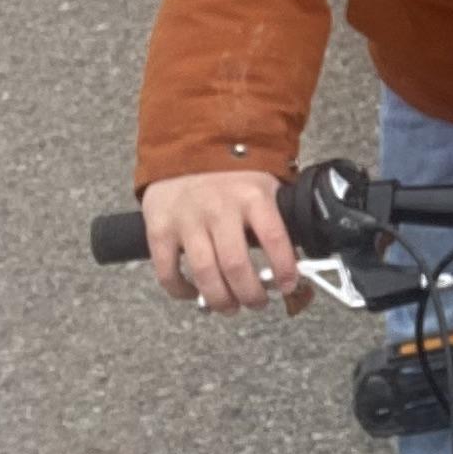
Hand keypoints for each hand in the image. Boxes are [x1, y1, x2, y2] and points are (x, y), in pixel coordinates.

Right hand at [141, 170, 298, 312]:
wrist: (188, 147)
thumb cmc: (233, 176)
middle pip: (236, 266)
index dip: (284, 270)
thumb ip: (275, 221)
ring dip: (220, 300)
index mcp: (253, 196)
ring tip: (230, 307)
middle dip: (251, 295)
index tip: (288, 286)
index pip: (275, 239)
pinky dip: (181, 290)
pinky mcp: (160, 228)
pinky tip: (193, 293)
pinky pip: (167, 271)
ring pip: (204, 274)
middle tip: (257, 303)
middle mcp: (220, 208)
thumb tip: (292, 264)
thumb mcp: (263, 188)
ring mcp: (188, 219)